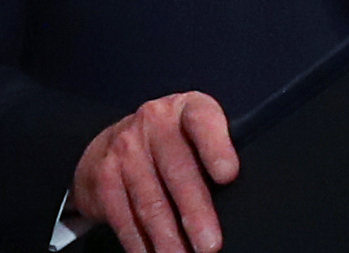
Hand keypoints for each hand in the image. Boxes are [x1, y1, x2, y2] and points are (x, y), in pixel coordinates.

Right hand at [71, 91, 238, 252]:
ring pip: (151, 201)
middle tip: (211, 244)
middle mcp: (154, 122)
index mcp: (186, 109)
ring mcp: (126, 149)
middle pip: (177, 171)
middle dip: (196, 212)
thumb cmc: (172, 142)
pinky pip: (125, 217)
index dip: (215, 146)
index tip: (228, 174)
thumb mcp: (194, 132)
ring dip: (168, 237)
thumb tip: (242, 193)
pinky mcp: (106, 177)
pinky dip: (140, 243)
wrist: (111, 144)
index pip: (202, 121)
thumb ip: (216, 150)